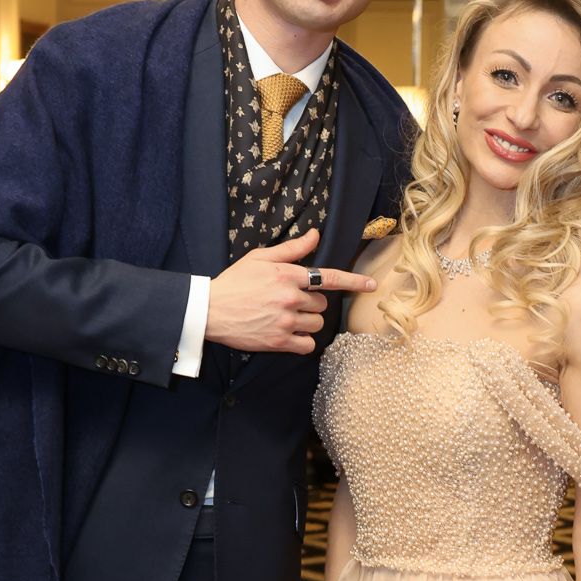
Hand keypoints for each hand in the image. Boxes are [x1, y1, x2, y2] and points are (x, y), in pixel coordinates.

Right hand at [204, 229, 376, 355]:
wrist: (209, 310)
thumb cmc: (234, 281)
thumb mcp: (260, 258)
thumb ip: (292, 249)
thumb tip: (316, 235)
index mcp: (288, 275)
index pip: (329, 278)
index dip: (353, 281)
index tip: (372, 285)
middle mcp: (290, 298)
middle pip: (322, 303)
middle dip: (311, 302)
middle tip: (288, 301)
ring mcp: (285, 321)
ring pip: (317, 323)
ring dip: (308, 321)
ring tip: (285, 317)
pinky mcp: (279, 342)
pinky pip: (308, 344)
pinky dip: (303, 341)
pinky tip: (288, 334)